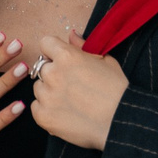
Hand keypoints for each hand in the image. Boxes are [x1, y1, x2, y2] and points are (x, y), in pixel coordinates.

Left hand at [27, 31, 126, 150]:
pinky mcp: (42, 115)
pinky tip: (65, 113)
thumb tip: (71, 35)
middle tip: (72, 85)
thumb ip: (83, 46)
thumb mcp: (106, 61)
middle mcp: (52, 74)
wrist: (121, 123)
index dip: (54, 51)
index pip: (46, 43)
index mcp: (67, 56)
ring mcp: (46, 96)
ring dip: (49, 92)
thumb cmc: (117, 91)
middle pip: (42, 67)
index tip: (61, 60)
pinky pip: (36, 107)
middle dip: (54, 73)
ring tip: (71, 101)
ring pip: (38, 88)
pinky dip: (47, 109)